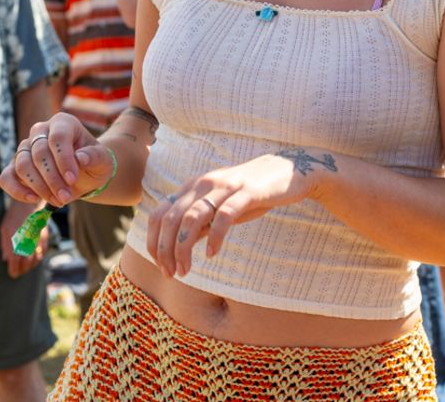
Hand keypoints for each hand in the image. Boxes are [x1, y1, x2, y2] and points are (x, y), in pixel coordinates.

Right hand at [0, 112, 111, 206]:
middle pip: (39, 153)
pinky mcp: (14, 166)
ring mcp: (25, 148)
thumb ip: (96, 157)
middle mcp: (40, 131)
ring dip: (40, 187)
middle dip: (53, 179)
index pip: (58, 137)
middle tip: (67, 196)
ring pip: (22, 166)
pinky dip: (17, 191)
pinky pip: (6, 178)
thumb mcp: (103, 161)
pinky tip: (35, 199)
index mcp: (63, 123)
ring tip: (59, 200)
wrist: (85, 173)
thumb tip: (81, 157)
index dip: (63, 159)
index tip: (72, 179)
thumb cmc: (94, 163)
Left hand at [0, 201, 48, 276]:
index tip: (13, 274)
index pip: (15, 260)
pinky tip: (34, 260)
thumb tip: (6, 259)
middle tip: (18, 274)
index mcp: (15, 240)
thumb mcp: (4, 229)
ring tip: (25, 269)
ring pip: (36, 258)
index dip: (14, 269)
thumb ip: (5, 245)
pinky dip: (38, 258)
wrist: (30, 203)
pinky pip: (43, 251)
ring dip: (31, 266)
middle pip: (26, 261)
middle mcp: (27, 241)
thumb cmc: (14, 216)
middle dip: (22, 270)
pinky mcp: (44, 236)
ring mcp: (37, 239)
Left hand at [147, 148, 335, 277]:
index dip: (154, 242)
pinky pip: (224, 216)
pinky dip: (215, 237)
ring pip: (191, 218)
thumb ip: (202, 222)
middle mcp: (204, 183)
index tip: (161, 266)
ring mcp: (225, 186)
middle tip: (172, 274)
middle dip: (165, 250)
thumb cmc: (254, 192)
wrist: (291, 171)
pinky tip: (212, 254)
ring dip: (183, 247)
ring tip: (186, 269)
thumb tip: (180, 246)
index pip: (159, 214)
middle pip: (170, 219)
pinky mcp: (247, 192)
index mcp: (194, 186)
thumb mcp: (222, 206)